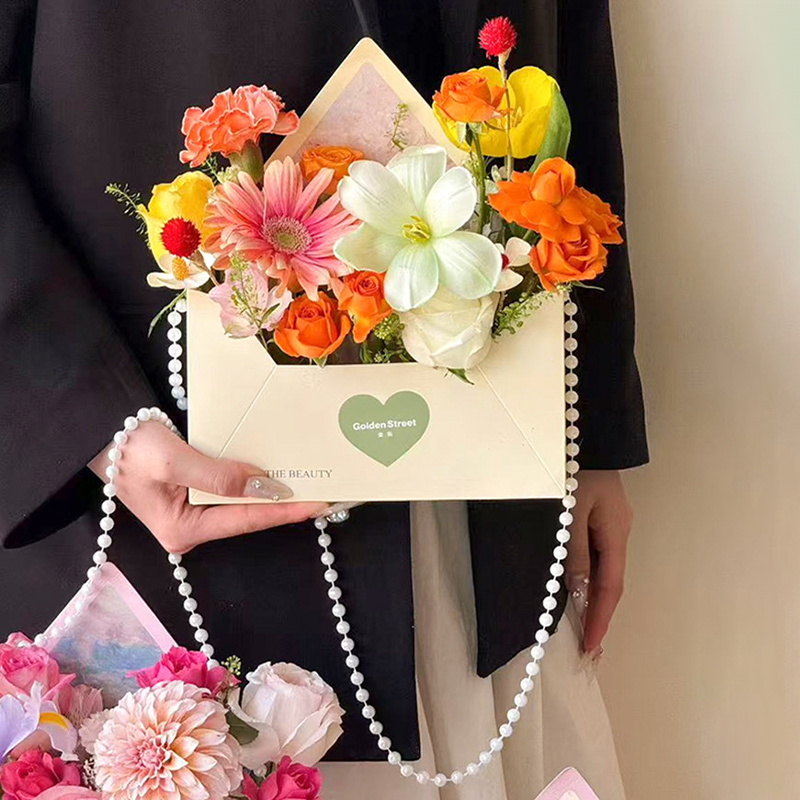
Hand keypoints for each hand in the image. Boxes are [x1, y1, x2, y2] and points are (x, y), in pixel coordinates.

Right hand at [89, 421, 328, 553]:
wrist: (102, 431)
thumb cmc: (129, 447)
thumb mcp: (172, 461)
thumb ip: (218, 477)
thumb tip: (263, 487)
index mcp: (183, 530)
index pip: (246, 521)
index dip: (285, 512)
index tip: (319, 505)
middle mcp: (192, 527)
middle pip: (249, 516)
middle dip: (287, 505)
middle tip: (327, 496)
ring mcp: (194, 512)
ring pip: (245, 503)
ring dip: (276, 493)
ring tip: (313, 485)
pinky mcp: (196, 494)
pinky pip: (234, 490)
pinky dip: (257, 481)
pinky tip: (280, 473)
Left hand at [565, 470, 632, 655]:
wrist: (586, 436)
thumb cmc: (576, 471)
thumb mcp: (571, 513)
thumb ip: (575, 552)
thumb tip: (579, 591)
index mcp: (615, 533)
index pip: (610, 587)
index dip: (601, 618)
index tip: (591, 646)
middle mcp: (619, 533)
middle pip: (611, 583)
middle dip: (600, 616)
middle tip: (589, 649)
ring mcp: (612, 525)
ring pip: (605, 571)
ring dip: (594, 600)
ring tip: (583, 629)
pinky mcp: (601, 518)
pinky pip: (598, 556)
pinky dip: (589, 579)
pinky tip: (579, 591)